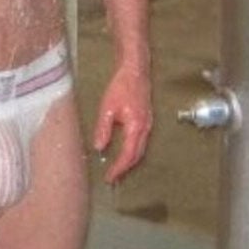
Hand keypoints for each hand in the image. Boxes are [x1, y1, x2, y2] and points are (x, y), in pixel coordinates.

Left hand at [93, 64, 151, 183]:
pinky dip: (133, 151)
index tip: (109, 177)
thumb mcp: (107, 108)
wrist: (136, 70)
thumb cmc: (121, 86)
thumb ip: (103, 129)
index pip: (128, 155)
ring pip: (140, 150)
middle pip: (137, 156)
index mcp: (136, 127)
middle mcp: (145, 129)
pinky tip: (124, 152)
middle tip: (112, 177)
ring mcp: (148, 125)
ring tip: (117, 169)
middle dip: (125, 169)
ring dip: (129, 161)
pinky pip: (141, 142)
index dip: (118, 168)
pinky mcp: (146, 120)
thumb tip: (99, 148)